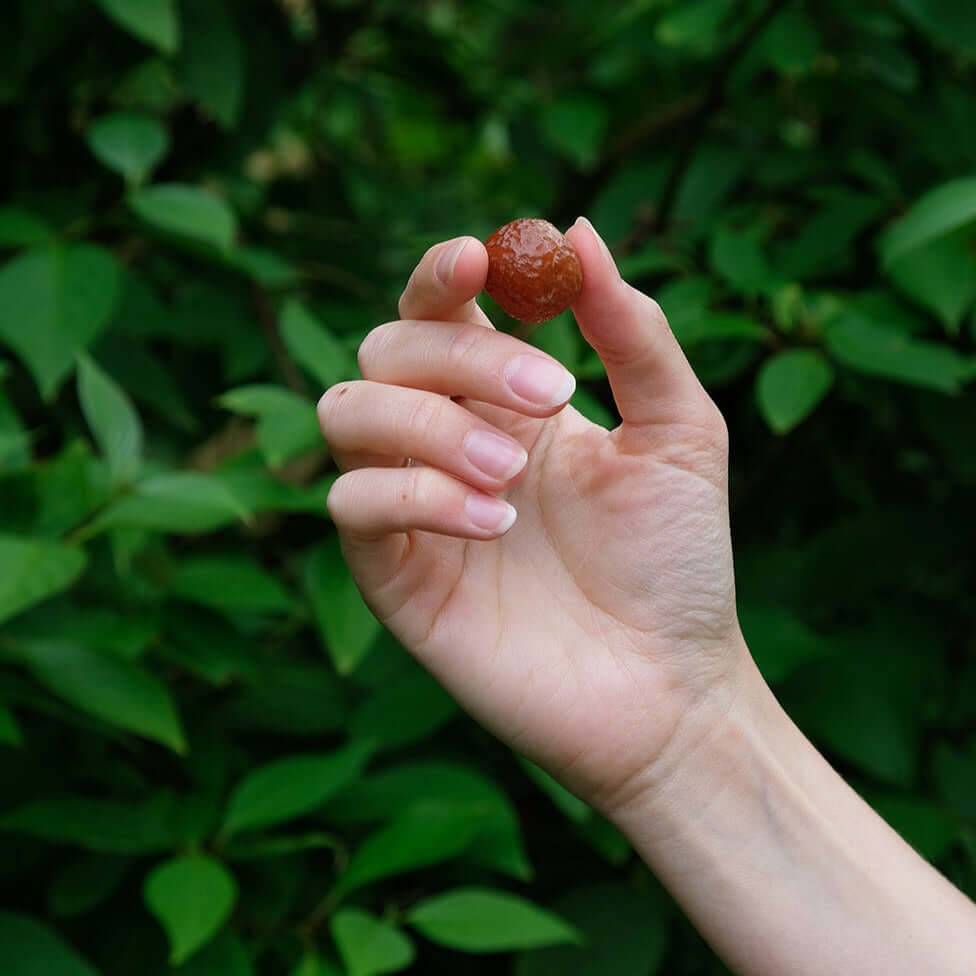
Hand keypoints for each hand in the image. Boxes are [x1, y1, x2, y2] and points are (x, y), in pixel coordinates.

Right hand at [318, 218, 745, 815]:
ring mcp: (413, 507)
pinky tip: (493, 525)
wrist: (669, 684)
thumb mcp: (678, 430)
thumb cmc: (677, 559)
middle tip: (553, 397)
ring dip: (426, 422)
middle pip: (388, 349)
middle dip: (461, 358)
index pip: (438, 311)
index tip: (482, 261)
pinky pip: (353, 503)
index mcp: (507, 402)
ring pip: (347, 413)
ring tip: (513, 476)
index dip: (441, 275)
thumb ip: (633, 331)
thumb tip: (575, 230)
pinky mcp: (393, 574)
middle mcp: (447, 442)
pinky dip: (414, 494)